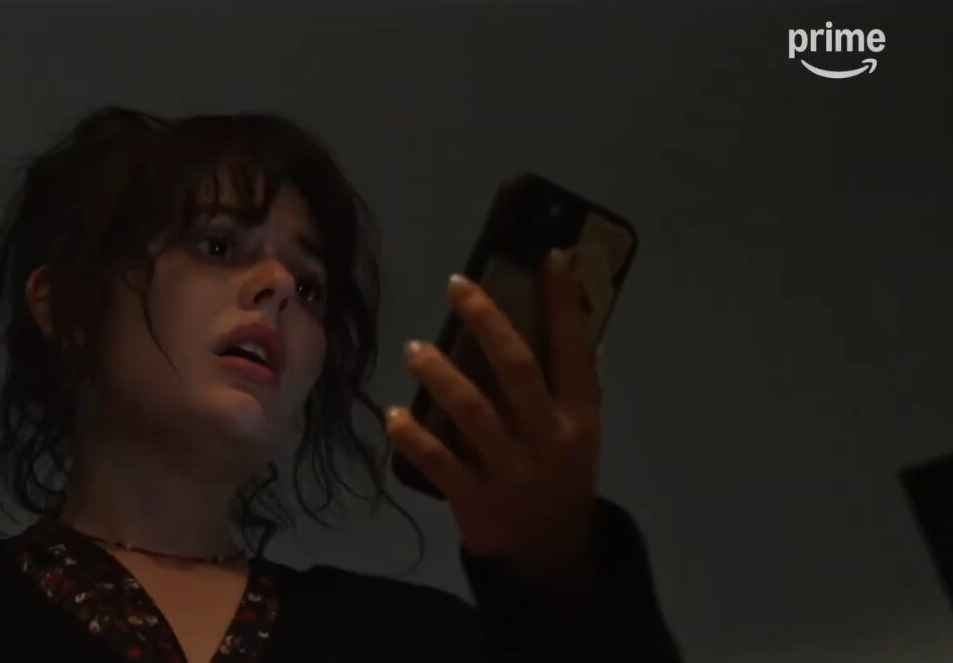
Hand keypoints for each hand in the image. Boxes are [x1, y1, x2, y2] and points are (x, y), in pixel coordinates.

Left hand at [386, 249, 601, 583]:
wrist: (551, 554)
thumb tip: (566, 308)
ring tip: (414, 349)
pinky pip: (440, 463)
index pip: (575, 350)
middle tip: (458, 287)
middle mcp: (550, 438)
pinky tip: (393, 416)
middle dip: (489, 324)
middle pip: (518, 371)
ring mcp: (512, 470)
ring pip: (473, 413)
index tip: (549, 258)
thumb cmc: (560, 474)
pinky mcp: (476, 500)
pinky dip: (414, 439)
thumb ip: (570, 380)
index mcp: (580, 416)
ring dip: (441, 376)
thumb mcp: (580, 430)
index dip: (563, 305)